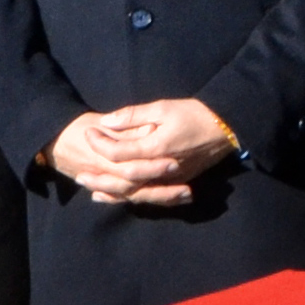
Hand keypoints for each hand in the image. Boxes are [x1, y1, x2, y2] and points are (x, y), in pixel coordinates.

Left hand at [43, 99, 235, 207]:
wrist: (226, 128)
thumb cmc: (195, 114)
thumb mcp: (163, 108)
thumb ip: (133, 116)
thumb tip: (107, 121)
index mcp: (155, 148)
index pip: (118, 152)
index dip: (100, 143)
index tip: (89, 132)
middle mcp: (159, 169)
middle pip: (121, 178)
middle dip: (98, 175)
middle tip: (78, 172)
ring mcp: (168, 179)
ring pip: (133, 192)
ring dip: (110, 191)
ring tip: (90, 188)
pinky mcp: (175, 183)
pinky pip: (147, 195)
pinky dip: (128, 197)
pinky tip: (115, 196)